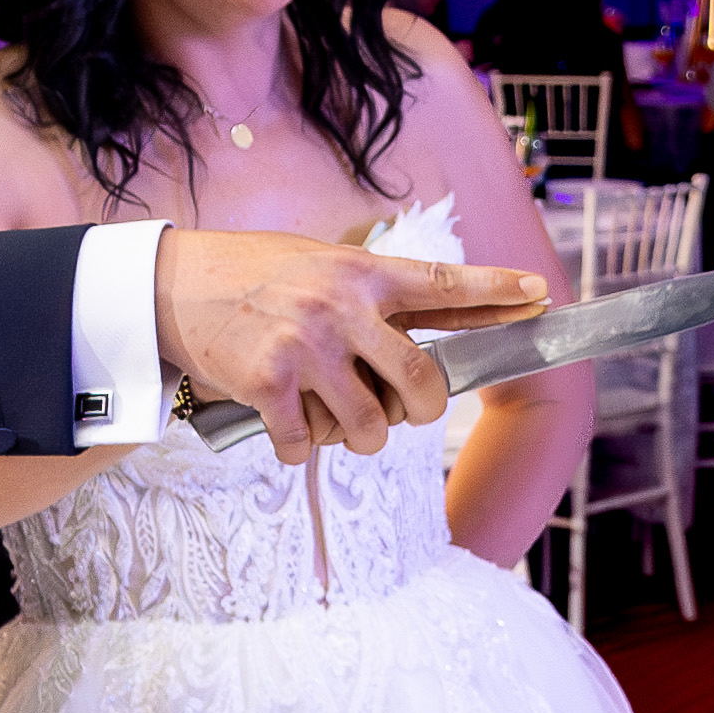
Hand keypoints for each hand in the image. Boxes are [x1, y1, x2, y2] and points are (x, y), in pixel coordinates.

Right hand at [155, 231, 546, 463]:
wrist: (174, 286)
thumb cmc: (254, 276)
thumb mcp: (323, 265)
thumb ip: (374, 295)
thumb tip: (433, 325)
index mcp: (364, 276)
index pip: (444, 283)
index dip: (496, 292)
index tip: (539, 295)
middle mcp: (343, 310)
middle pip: (421, 385)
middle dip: (419, 412)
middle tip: (402, 413)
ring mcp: (308, 349)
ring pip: (369, 427)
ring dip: (355, 435)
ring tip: (327, 414)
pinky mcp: (270, 384)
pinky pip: (305, 444)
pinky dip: (297, 447)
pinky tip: (282, 424)